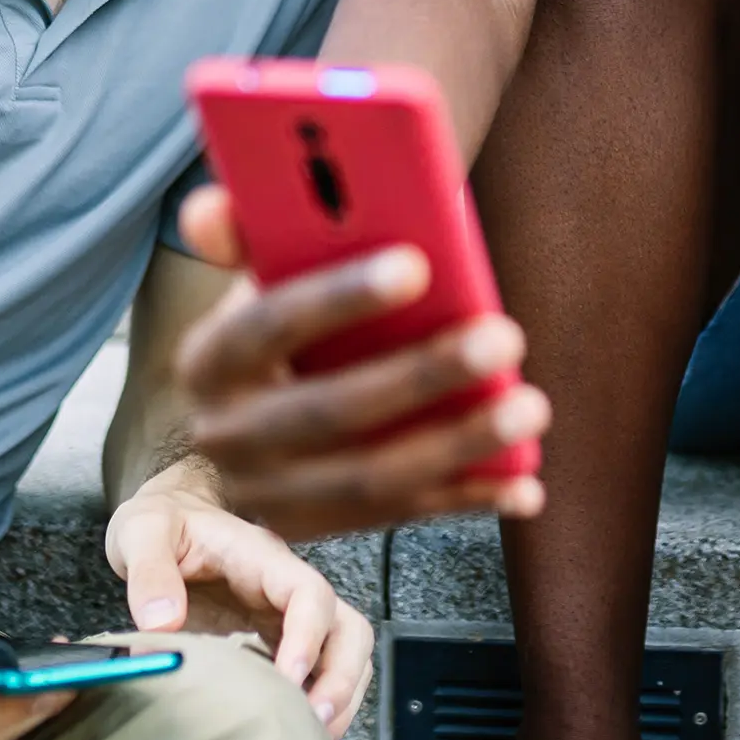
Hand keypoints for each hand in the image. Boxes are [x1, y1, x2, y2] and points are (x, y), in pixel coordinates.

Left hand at [105, 459, 375, 739]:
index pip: (309, 593)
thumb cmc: (163, 522)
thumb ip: (149, 573)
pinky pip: (317, 671)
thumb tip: (161, 623)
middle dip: (341, 677)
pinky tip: (293, 731)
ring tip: (310, 738)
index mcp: (262, 559)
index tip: (289, 679)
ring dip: (340, 696)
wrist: (170, 516)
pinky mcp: (275, 641)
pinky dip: (319, 703)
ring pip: (345, 652)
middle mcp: (286, 590)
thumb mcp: (143, 532)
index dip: (309, 636)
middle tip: (314, 724)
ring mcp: (285, 617)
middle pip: (348, 628)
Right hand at [173, 186, 550, 540]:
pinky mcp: (323, 531)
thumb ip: (244, 234)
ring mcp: (274, 495)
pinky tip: (525, 482)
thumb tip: (209, 208)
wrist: (266, 402)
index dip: (340, 297)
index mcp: (209, 360)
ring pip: (373, 479)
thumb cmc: (288, 317)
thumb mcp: (258, 275)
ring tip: (531, 406)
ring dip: (460, 445)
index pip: (269, 325)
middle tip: (504, 337)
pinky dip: (470, 499)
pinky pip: (404, 517)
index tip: (418, 264)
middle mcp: (229, 437)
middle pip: (332, 411)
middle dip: (423, 375)